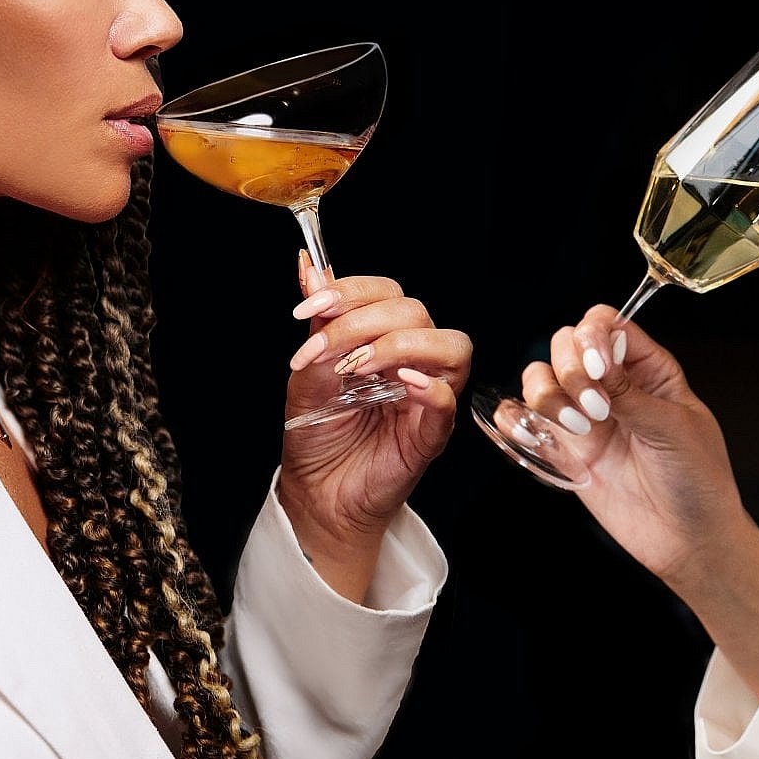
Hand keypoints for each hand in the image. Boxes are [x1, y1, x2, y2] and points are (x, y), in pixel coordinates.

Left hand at [279, 253, 470, 600]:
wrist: (316, 490)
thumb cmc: (318, 432)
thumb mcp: (307, 369)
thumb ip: (318, 322)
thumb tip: (310, 267)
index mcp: (385, 336)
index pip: (388, 292)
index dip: (352, 290)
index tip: (308, 306)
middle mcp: (413, 357)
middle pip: (414, 312)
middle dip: (362, 322)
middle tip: (322, 351)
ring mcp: (428, 392)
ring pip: (450, 345)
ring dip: (398, 345)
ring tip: (356, 369)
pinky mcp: (433, 431)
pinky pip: (449, 399)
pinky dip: (429, 386)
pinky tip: (400, 384)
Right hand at [521, 304, 758, 695]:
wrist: (689, 541)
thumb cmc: (699, 480)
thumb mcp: (673, 427)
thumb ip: (628, 392)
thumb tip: (594, 356)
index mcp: (646, 369)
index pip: (606, 324)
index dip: (592, 336)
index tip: (598, 367)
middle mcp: (610, 386)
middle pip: (565, 344)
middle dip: (569, 368)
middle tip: (594, 407)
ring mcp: (584, 417)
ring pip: (539, 377)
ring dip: (546, 395)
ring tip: (578, 428)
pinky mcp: (564, 451)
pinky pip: (523, 422)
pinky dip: (514, 420)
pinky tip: (533, 433)